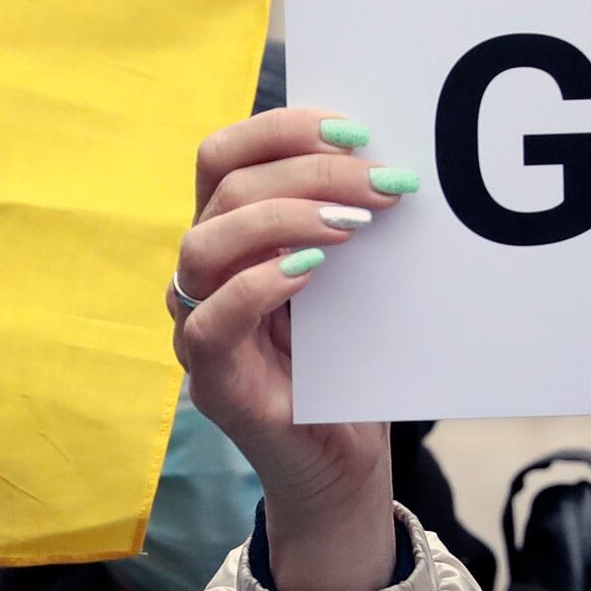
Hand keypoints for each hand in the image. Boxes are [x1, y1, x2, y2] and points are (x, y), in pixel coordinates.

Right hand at [176, 107, 403, 590]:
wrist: (344, 462)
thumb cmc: (350, 363)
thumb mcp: (352, 276)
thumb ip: (347, 221)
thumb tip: (391, 156)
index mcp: (232, 236)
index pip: (224, 154)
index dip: (282, 129)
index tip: (357, 130)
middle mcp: (203, 275)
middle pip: (223, 187)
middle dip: (309, 171)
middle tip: (384, 182)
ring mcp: (199, 326)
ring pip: (205, 244)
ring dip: (283, 220)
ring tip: (354, 227)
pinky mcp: (212, 381)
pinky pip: (210, 321)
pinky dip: (260, 286)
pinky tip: (314, 273)